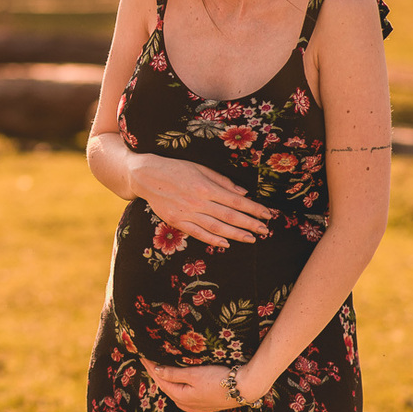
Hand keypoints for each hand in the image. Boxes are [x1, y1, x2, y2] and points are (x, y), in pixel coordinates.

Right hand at [128, 155, 271, 246]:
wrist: (145, 175)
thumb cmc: (175, 168)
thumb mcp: (199, 167)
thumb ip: (221, 181)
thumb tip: (242, 193)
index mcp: (205, 186)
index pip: (235, 200)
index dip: (253, 208)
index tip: (267, 214)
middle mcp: (197, 201)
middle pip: (229, 215)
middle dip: (250, 224)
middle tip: (265, 230)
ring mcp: (186, 213)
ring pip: (216, 227)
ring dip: (236, 234)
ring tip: (251, 239)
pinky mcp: (176, 221)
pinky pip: (197, 233)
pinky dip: (212, 239)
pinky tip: (226, 243)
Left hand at [141, 361, 268, 411]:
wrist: (244, 388)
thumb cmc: (219, 379)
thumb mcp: (194, 374)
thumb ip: (174, 373)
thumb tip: (156, 370)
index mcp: (181, 397)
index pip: (160, 380)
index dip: (150, 367)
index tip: (142, 355)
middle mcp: (186, 405)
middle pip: (165, 387)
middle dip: (155, 374)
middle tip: (146, 360)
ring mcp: (195, 406)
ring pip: (174, 391)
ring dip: (165, 380)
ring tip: (157, 368)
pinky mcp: (203, 404)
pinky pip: (183, 394)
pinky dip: (176, 385)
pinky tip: (176, 380)